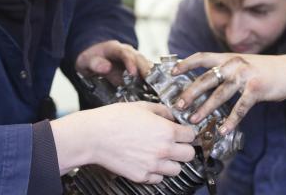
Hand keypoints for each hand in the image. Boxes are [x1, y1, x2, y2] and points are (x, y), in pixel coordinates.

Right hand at [51, 101, 195, 183]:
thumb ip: (161, 110)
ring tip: (161, 154)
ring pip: (177, 170)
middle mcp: (163, 150)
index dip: (187, 132)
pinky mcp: (141, 176)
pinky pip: (158, 179)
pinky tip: (149, 162)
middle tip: (175, 143)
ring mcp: (153, 165)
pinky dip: (156, 172)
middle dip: (184, 148)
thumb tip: (171, 115)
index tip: (183, 132)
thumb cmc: (114, 119)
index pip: (191, 135)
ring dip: (172, 162)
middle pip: (190, 155)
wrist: (94, 135)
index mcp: (165, 131)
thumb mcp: (141, 106)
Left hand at [76, 40, 151, 84]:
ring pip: (146, 65)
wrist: (93, 60)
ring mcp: (134, 60)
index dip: (130, 62)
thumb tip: (106, 67)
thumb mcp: (87, 61)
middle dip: (145, 69)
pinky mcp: (137, 69)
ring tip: (155, 87)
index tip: (133, 73)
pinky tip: (153, 90)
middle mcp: (127, 52)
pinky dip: (150, 80)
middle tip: (150, 82)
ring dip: (151, 75)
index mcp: (114, 48)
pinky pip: (146, 73)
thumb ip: (95, 64)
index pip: (125, 53)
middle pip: (139, 58)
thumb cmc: (90, 60)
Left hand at [172, 51, 285, 134]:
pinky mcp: (257, 88)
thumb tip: (205, 82)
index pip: (202, 57)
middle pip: (206, 78)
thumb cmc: (264, 69)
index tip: (172, 72)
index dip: (186, 64)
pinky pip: (240, 107)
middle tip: (178, 105)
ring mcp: (245, 76)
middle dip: (190, 92)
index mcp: (228, 57)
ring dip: (206, 108)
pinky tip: (223, 129)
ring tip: (194, 119)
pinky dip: (231, 120)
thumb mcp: (242, 63)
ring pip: (220, 93)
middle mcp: (234, 64)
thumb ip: (225, 69)